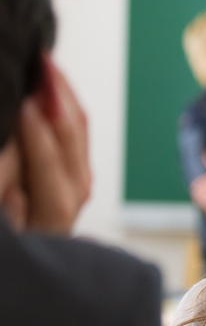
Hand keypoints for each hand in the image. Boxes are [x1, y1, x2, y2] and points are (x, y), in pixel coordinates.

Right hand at [14, 56, 91, 233]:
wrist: (22, 262)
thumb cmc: (11, 238)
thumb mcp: (7, 226)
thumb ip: (9, 191)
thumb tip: (17, 180)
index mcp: (53, 212)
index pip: (49, 162)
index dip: (37, 131)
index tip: (26, 99)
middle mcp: (72, 197)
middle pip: (71, 140)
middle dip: (57, 99)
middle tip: (42, 63)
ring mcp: (77, 185)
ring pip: (77, 132)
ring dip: (63, 96)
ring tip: (46, 64)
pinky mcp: (74, 176)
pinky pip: (76, 133)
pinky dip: (65, 106)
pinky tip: (52, 84)